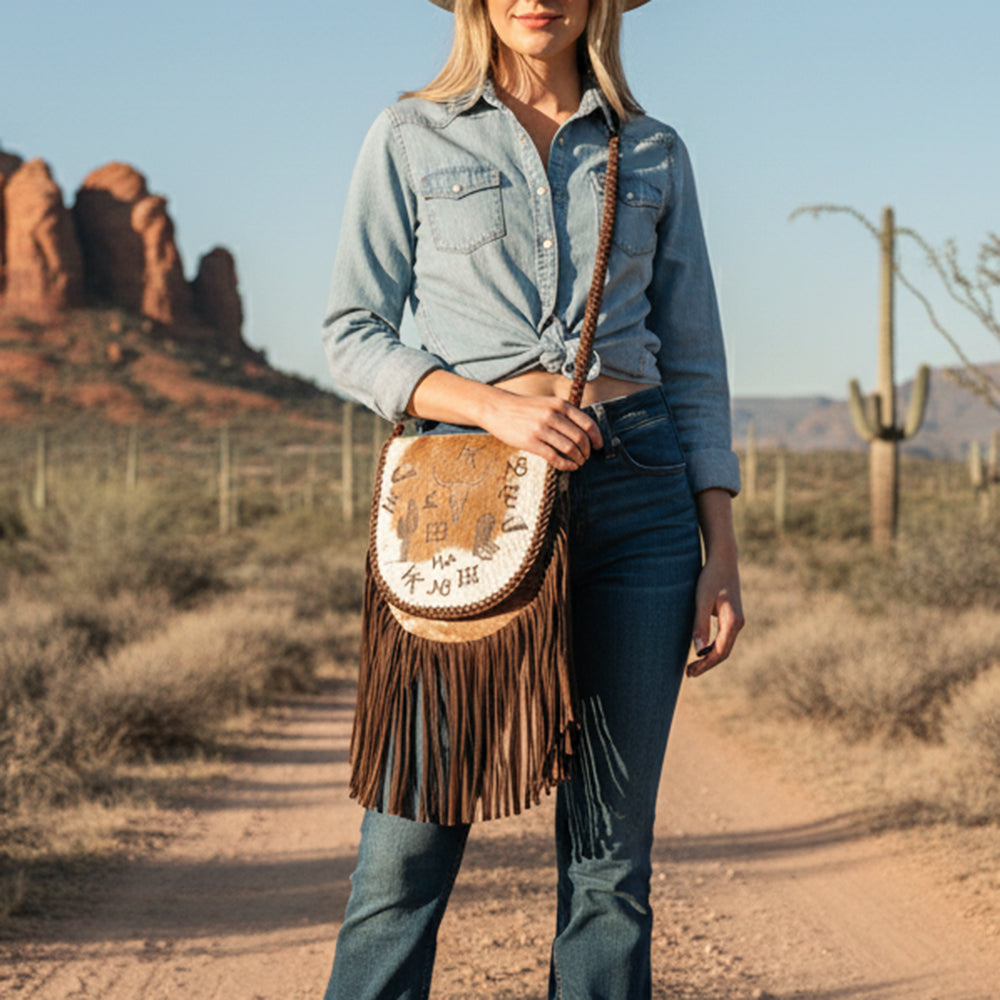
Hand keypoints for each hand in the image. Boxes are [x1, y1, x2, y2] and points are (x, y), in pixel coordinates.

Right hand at [407, 370, 602, 470]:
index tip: (599, 446)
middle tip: (586, 457)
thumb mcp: (547, 404)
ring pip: (570, 448)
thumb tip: (584, 431)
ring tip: (579, 463)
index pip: (587, 423)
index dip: (596, 437)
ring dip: (578, 459)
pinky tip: (569, 467)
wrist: (497, 408)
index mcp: (560, 405)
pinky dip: (566, 465)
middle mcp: (553, 415)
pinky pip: (555, 457)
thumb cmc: (524, 409)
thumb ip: (564, 414)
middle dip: (587, 451)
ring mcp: (542, 429)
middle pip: (580, 438)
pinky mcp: (531, 442)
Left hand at [686, 548, 743, 677]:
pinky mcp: (731, 617)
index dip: (705, 664)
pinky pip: (723, 638)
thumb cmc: (711, 577)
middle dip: (707, 664)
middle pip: (723, 652)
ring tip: (692, 666)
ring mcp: (736, 621)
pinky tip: (700, 650)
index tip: (690, 672)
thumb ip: (700, 625)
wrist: (723, 559)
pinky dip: (712, 647)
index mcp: (733, 622)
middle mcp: (738, 623)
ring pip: (724, 646)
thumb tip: (697, 651)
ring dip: (709, 657)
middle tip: (689, 673)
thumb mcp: (702, 600)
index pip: (720, 652)